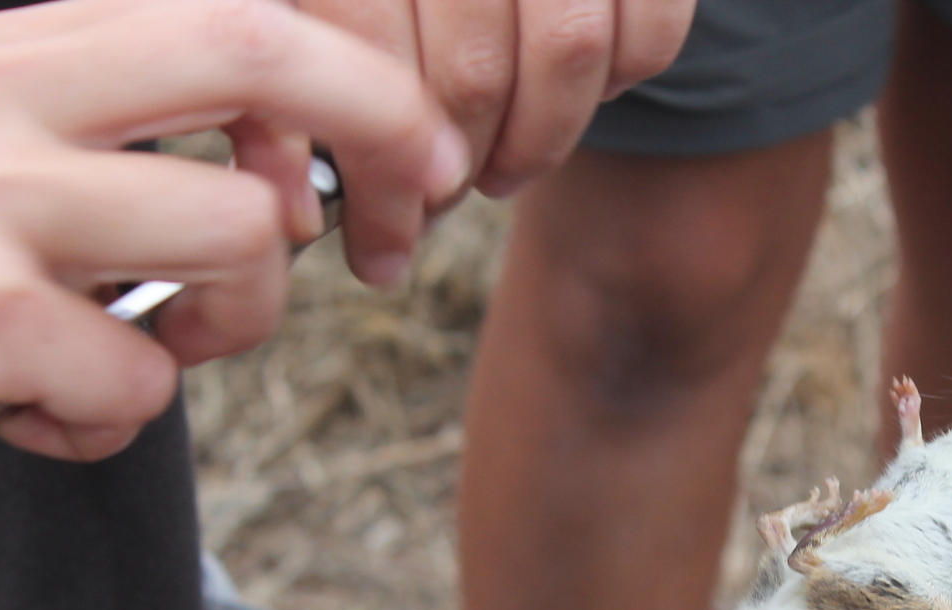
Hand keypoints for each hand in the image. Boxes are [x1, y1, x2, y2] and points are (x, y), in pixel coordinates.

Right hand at [0, 0, 463, 507]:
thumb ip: (117, 151)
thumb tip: (278, 192)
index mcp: (21, 53)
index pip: (233, 12)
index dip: (357, 76)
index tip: (420, 148)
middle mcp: (6, 98)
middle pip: (256, 57)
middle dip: (376, 132)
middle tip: (401, 222)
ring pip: (232, 234)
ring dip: (229, 326)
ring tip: (138, 356)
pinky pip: (139, 380)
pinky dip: (110, 424)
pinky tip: (35, 416)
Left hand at [298, 0, 694, 198]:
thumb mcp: (312, 5)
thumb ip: (313, 61)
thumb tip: (303, 199)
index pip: (366, 49)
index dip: (374, 171)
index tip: (378, 244)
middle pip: (473, 67)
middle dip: (457, 170)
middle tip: (437, 209)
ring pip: (569, 51)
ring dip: (538, 141)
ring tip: (503, 169)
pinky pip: (648, 36)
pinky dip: (620, 80)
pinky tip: (579, 91)